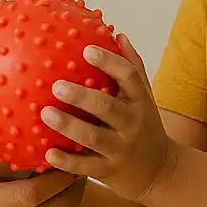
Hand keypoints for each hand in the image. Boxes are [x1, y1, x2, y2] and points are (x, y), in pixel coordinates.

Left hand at [39, 34, 176, 201]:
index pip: (129, 77)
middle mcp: (133, 124)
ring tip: (45, 114)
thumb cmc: (145, 126)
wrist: (161, 172)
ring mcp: (122, 149)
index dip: (110, 62)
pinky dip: (67, 161)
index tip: (87, 50)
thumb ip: (133, 66)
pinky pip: (86, 166)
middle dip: (82, 97)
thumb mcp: (145, 97)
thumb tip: (118, 34)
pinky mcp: (110, 171)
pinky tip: (47, 152)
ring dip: (69, 126)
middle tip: (56, 86)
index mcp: (140, 102)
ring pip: (94, 137)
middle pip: (108, 107)